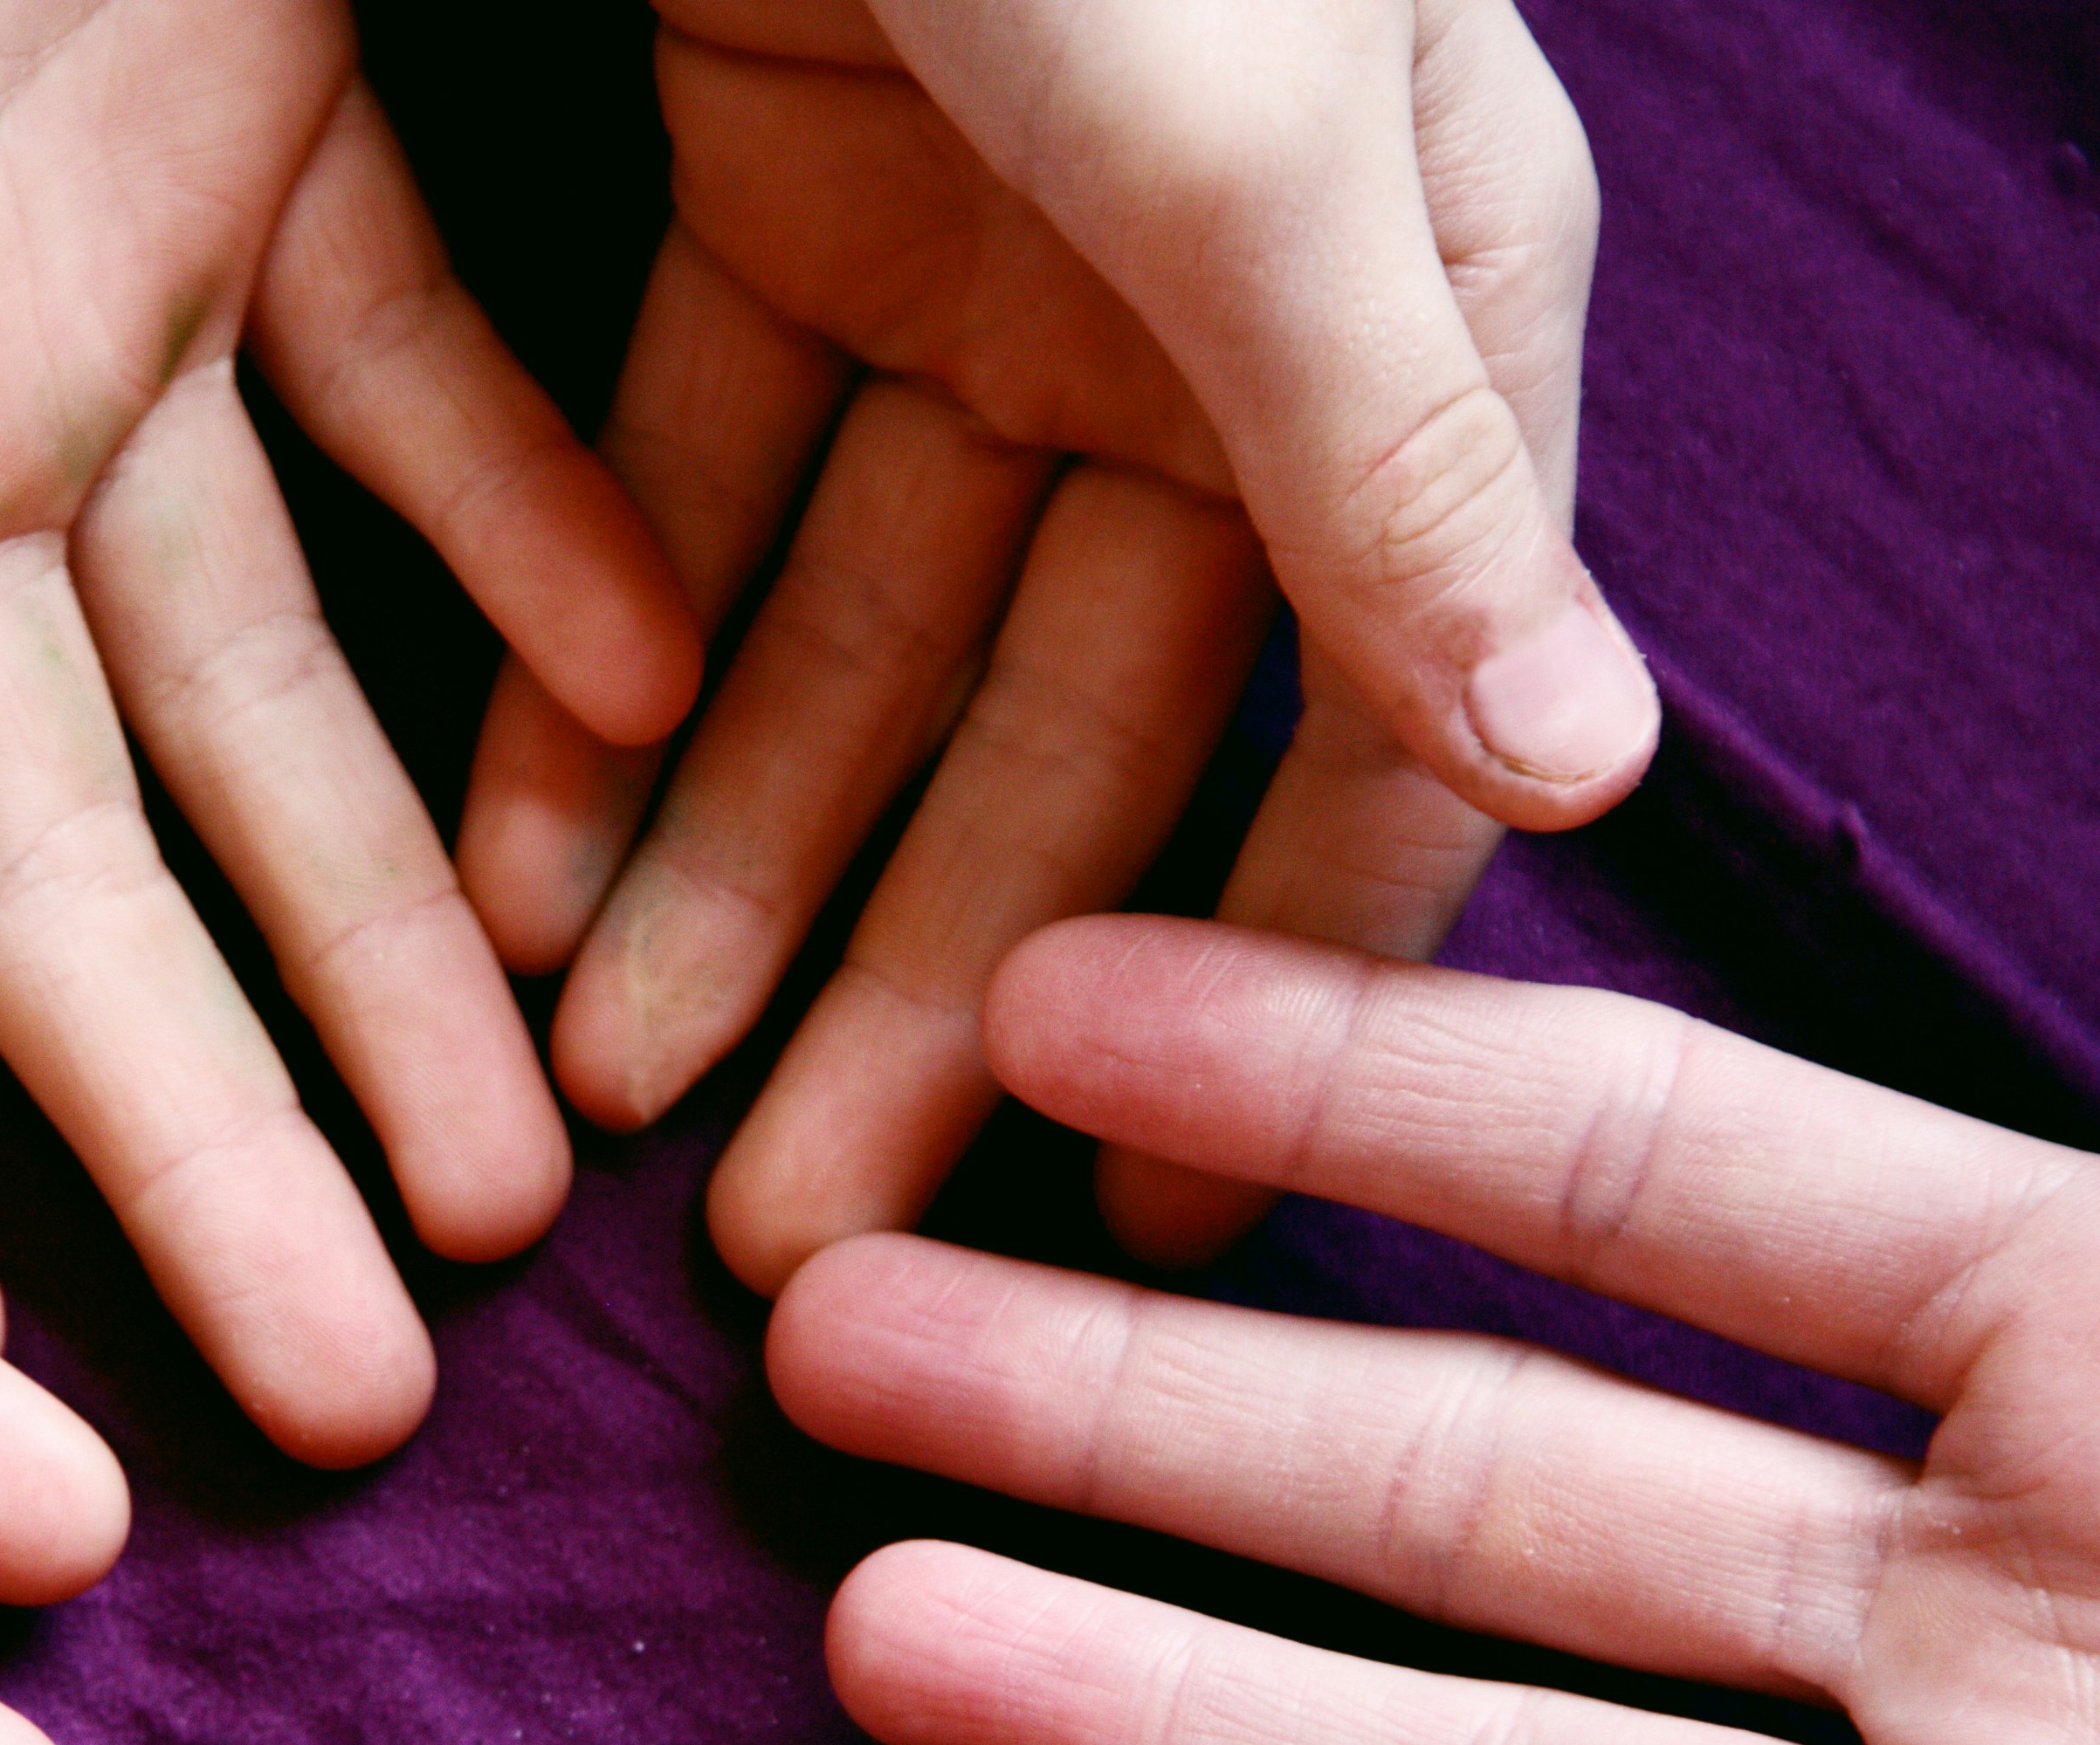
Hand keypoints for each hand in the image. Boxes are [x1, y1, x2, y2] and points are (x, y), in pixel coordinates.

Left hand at [473, 0, 1640, 1290]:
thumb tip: (1591, 775)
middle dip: (920, 992)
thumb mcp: (1250, 143)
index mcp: (1412, 316)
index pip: (1368, 724)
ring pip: (854, 646)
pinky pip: (670, 487)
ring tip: (605, 1099)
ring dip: (728, 872)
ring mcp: (991, 277)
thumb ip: (1387, 453)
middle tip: (779, 1247)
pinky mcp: (775, 193)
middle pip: (1068, 737)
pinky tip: (509, 881)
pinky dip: (585, 671)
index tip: (1155, 1245)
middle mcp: (1219, 332)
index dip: (1276, 982)